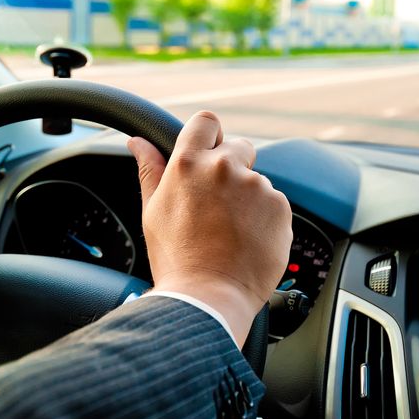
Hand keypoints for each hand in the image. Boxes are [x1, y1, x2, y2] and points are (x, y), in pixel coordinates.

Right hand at [128, 111, 291, 346]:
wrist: (209, 297)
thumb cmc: (176, 259)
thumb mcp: (153, 211)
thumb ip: (150, 169)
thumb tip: (138, 142)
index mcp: (188, 164)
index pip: (207, 121)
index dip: (209, 136)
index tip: (208, 154)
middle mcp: (224, 167)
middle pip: (239, 146)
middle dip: (232, 166)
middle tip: (218, 202)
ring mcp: (256, 186)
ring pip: (256, 181)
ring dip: (247, 197)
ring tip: (230, 231)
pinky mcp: (280, 207)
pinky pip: (273, 203)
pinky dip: (264, 217)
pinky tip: (247, 240)